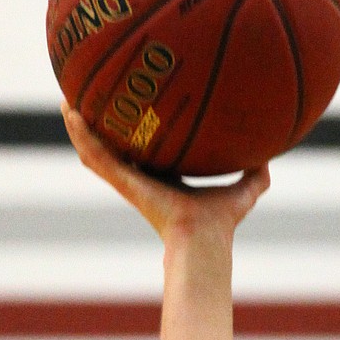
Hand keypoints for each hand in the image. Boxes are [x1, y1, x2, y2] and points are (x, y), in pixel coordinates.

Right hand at [61, 102, 271, 242]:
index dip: (139, 133)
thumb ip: (256, 174)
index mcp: (165, 179)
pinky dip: (81, 135)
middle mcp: (143, 179)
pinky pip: (96, 155)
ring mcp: (129, 181)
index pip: (147, 152)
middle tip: (90, 100)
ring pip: (96, 151)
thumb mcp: (244, 191)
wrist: (204, 239)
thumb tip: (271, 155)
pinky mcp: (123, 183)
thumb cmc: (221, 223)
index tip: (132, 109)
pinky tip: (71, 112)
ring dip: (80, 128)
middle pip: (116, 148)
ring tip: (67, 100)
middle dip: (102, 126)